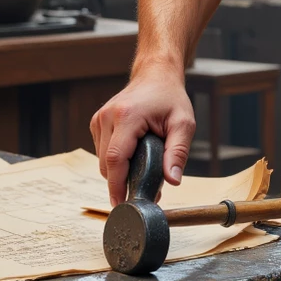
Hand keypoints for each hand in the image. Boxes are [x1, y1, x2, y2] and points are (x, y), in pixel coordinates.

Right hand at [90, 60, 195, 207]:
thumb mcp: (183, 124)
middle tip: (145, 190)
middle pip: (107, 164)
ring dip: (119, 171)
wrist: (156, 76)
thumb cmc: (170, 98)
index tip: (121, 204)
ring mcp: (99, 119)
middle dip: (122, 182)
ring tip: (142, 169)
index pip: (115, 159)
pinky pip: (102, 151)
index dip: (116, 185)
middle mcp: (107, 117)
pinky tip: (133, 156)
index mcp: (127, 116)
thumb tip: (173, 181)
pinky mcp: (97, 122)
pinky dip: (115, 160)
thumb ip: (178, 153)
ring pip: (102, 160)